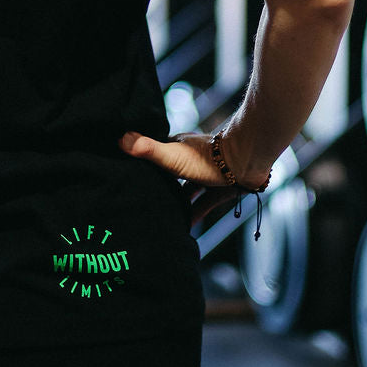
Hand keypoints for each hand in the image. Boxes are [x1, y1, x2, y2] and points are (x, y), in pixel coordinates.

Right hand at [119, 130, 262, 231]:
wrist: (246, 162)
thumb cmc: (207, 158)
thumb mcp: (172, 156)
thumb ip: (148, 150)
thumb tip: (120, 138)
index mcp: (179, 147)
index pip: (156, 154)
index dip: (143, 163)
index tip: (129, 175)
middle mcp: (191, 159)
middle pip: (171, 175)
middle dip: (160, 186)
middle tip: (144, 202)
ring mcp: (207, 174)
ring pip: (187, 191)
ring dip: (177, 202)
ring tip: (161, 218)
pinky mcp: (220, 189)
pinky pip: (203, 204)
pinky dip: (194, 214)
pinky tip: (184, 228)